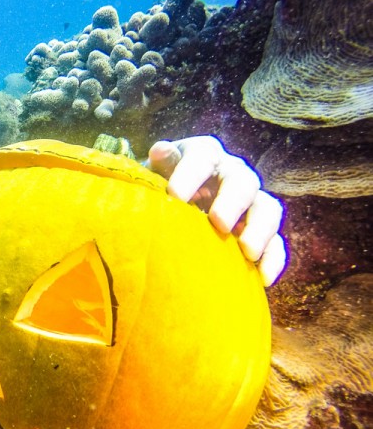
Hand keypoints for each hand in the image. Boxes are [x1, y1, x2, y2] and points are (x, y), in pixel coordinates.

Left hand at [145, 136, 286, 286]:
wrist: (167, 207)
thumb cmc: (158, 187)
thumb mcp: (154, 172)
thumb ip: (159, 164)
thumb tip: (160, 150)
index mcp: (204, 155)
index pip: (202, 156)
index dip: (190, 174)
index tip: (175, 195)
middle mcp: (231, 174)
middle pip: (242, 182)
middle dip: (232, 202)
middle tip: (218, 223)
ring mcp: (250, 202)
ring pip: (267, 209)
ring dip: (260, 230)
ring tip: (248, 252)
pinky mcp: (259, 231)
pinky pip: (276, 243)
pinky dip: (273, 259)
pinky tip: (264, 278)